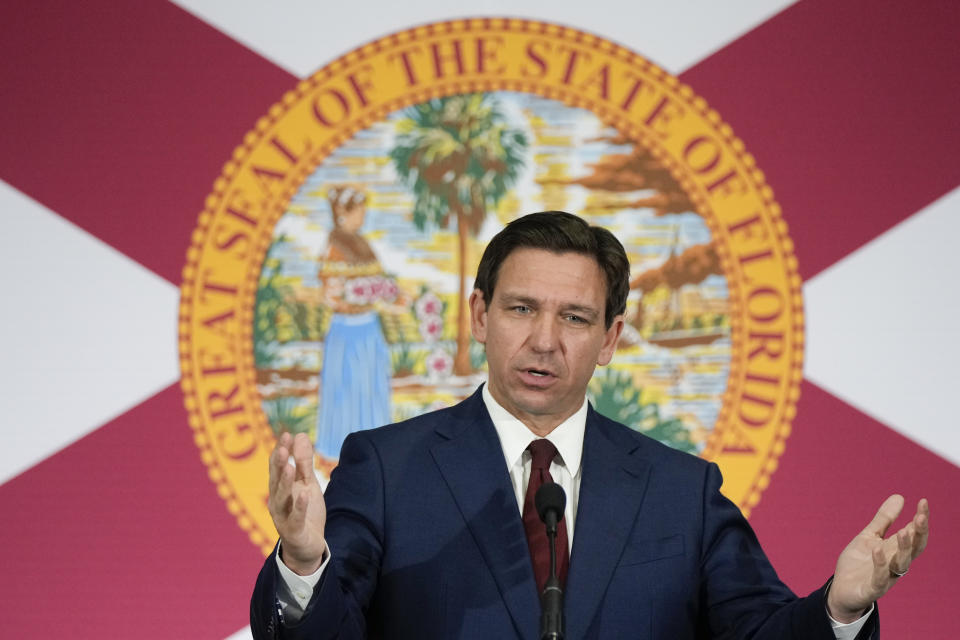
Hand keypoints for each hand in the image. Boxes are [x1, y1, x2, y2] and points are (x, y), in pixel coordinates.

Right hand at [268, 432, 327, 574]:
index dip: (281, 450)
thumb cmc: (305, 512)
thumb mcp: (308, 484)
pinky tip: (304, 494)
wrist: (308, 547)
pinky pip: (295, 517)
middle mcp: (276, 501)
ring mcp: (282, 516)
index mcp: (279, 488)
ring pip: (281, 497)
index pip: (277, 466)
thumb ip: (304, 462)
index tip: (287, 434)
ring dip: (284, 482)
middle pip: (276, 480)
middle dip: (279, 463)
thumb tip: (300, 435)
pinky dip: (299, 506)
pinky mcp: (293, 531)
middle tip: (284, 447)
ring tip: (289, 466)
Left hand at [827, 495, 929, 621]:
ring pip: (901, 564)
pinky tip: (877, 549)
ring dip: (904, 548)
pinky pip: (880, 578)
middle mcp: (895, 563)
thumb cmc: (858, 563)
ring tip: (903, 531)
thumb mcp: (869, 536)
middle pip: (914, 549)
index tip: (923, 501)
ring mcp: (886, 577)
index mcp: (896, 550)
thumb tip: (900, 496)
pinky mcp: (872, 589)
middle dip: (919, 534)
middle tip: (920, 517)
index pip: (914, 534)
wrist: (842, 590)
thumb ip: (884, 520)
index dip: (920, 519)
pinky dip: (880, 565)